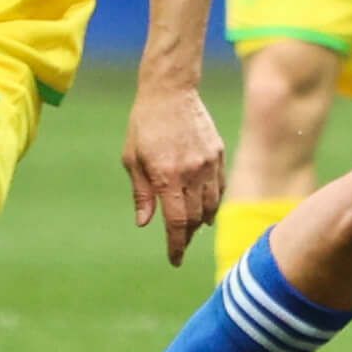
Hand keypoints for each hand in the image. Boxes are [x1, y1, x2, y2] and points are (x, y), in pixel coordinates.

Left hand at [124, 82, 224, 264]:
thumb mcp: (132, 159)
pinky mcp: (218, 154)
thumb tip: (145, 224)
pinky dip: (213, 202)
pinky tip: (204, 206)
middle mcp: (191, 173)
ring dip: (201, 221)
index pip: (176, 222)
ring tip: (191, 227)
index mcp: (166, 176)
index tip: (174, 260)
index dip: (176, 245)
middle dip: (186, 236)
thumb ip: (141, 194)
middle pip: (194, 218)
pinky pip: (220, 187)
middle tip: (179, 244)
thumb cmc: (144, 125)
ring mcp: (208, 163)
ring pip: (211, 205)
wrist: (171, 90)